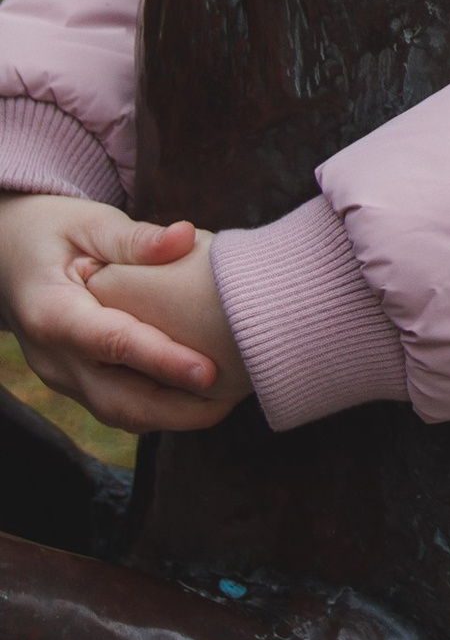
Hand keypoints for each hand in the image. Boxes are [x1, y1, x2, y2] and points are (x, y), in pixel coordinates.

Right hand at [0, 194, 244, 430]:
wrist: (7, 254)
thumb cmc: (53, 232)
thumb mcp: (88, 222)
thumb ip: (134, 237)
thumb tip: (185, 237)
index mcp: (52, 312)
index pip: (112, 344)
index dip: (162, 360)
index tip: (210, 372)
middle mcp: (53, 357)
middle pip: (118, 401)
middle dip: (179, 409)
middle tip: (237, 396)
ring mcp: (61, 377)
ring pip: (120, 414)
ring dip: (175, 417)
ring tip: (230, 401)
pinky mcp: (75, 384)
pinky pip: (118, 407)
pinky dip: (160, 408)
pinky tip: (201, 397)